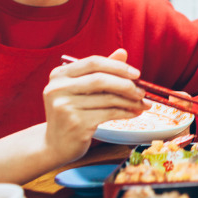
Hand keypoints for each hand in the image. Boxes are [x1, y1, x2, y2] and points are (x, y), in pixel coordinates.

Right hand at [41, 49, 148, 164]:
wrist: (55, 145)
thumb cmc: (72, 113)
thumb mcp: (82, 89)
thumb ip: (101, 71)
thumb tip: (123, 52)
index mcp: (59, 75)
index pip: (93, 62)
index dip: (117, 66)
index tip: (136, 73)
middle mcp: (58, 88)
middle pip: (101, 79)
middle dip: (126, 84)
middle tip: (142, 91)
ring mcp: (66, 106)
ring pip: (107, 98)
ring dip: (130, 101)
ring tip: (142, 104)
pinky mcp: (76, 123)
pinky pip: (108, 113)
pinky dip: (125, 112)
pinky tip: (133, 113)